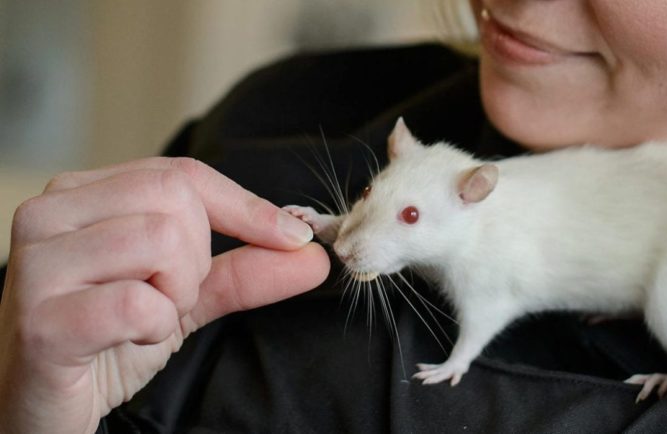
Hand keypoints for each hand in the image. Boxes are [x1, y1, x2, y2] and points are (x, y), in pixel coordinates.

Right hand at [0, 157, 329, 433]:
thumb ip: (245, 270)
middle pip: (175, 200)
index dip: (246, 206)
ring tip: (141, 320)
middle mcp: (50, 213)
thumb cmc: (106, 340)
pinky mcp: (40, 319)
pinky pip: (139, 303)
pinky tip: (125, 341)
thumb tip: (312, 254)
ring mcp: (38, 263)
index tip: (293, 237)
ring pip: (161, 242)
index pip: (181, 175)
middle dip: (196, 259)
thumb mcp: (184, 295)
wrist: (45, 407)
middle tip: (167, 296)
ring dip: (174, 296)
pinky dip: (154, 328)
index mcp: (81, 194)